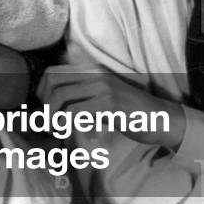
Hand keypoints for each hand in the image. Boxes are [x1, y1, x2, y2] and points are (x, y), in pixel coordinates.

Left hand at [38, 65, 186, 148]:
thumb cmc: (130, 113)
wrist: (161, 119)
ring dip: (53, 117)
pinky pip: (76, 112)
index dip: (41, 91)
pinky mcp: (109, 103)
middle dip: (44, 105)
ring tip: (58, 131)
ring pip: (61, 97)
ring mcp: (102, 87)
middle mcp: (94, 74)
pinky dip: (68, 124)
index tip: (45, 111)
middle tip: (48, 125)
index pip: (52, 73)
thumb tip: (52, 107)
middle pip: (52, 83)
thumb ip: (81, 97)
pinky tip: (72, 133)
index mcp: (90, 70)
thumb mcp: (102, 98)